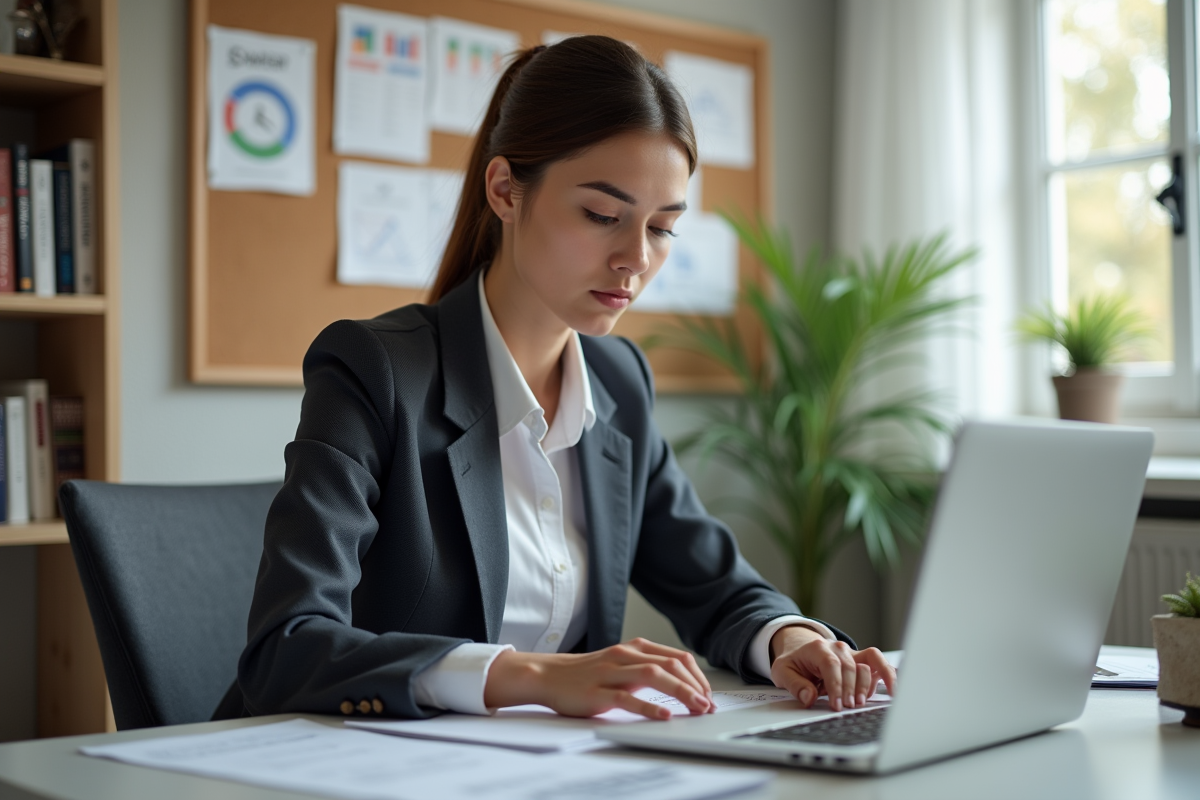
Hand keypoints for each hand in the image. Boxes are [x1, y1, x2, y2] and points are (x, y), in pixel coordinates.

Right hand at [483, 638, 712, 718]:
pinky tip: (664, 715)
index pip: (677, 657)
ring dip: (681, 692)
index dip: (698, 676)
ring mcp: (611, 672)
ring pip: (653, 676)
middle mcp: (625, 656)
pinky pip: (627, 698)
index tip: (708, 694)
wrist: (549, 675)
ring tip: (697, 708)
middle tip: (708, 705)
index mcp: (634, 648)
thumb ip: (647, 668)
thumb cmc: (587, 674)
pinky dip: (649, 706)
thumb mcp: (622, 664)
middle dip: (695, 685)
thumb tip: (683, 683)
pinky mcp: (598, 692)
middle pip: (670, 665)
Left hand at [768, 626, 895, 711]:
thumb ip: (795, 685)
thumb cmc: (793, 662)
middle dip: (850, 689)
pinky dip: (888, 675)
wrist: (800, 651)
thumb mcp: (783, 672)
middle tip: (846, 707)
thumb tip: (809, 697)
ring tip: (860, 703)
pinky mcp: (862, 661)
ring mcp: (852, 654)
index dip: (836, 685)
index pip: (831, 665)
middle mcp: (838, 648)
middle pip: (851, 667)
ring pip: (869, 664)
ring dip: (867, 685)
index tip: (837, 705)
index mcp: (817, 648)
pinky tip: (892, 690)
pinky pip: (879, 664)